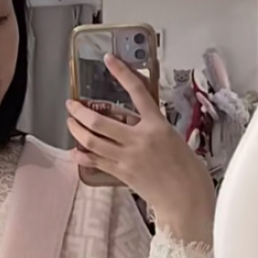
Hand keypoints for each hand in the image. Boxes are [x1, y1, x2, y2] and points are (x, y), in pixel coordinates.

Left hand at [66, 56, 215, 244]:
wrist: (187, 198)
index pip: (137, 92)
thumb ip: (151, 127)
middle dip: (80, 111)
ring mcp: (128, 158)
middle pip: (100, 121)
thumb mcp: (173, 138)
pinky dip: (82, 155)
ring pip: (92, 141)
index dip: (121, 73)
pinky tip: (75, 151)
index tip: (109, 60)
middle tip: (71, 104)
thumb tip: (131, 122)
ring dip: (76, 130)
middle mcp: (140, 139)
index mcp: (157, 125)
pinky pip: (96, 161)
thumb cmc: (187, 169)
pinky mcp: (122, 173)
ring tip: (70, 122)